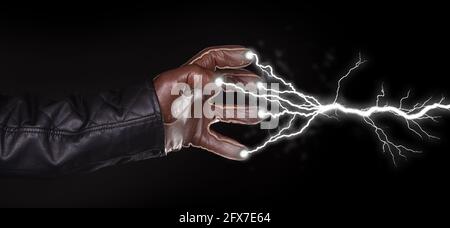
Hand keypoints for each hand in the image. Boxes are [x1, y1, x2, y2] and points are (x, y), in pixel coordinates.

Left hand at [153, 45, 261, 159]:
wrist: (142, 129)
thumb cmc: (155, 101)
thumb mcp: (176, 83)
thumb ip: (200, 78)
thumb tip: (223, 80)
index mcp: (192, 77)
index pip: (214, 60)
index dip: (232, 55)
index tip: (250, 57)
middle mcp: (198, 95)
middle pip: (227, 88)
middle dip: (246, 86)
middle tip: (263, 88)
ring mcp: (199, 115)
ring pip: (228, 114)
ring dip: (246, 115)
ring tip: (263, 115)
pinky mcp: (196, 135)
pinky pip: (216, 141)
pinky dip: (230, 148)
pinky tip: (243, 152)